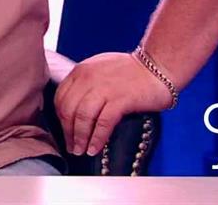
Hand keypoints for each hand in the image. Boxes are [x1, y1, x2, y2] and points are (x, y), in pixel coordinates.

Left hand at [53, 51, 173, 156]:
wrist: (157, 66)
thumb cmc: (131, 70)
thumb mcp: (98, 69)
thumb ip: (85, 84)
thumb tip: (74, 107)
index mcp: (81, 71)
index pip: (60, 98)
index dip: (59, 119)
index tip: (64, 132)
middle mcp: (88, 78)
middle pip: (68, 110)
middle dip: (67, 132)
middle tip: (71, 146)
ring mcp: (104, 89)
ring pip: (82, 118)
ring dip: (80, 138)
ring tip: (81, 151)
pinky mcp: (121, 100)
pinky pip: (103, 123)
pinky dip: (97, 138)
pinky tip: (95, 148)